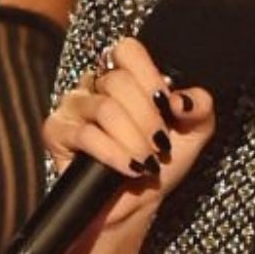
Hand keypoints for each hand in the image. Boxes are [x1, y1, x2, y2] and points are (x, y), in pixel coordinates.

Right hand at [40, 35, 221, 253]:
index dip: (150, 77)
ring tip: (146, 162)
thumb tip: (181, 99)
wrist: (136, 203)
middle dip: (147, 118)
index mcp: (125, 76)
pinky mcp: (56, 131)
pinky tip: (129, 168)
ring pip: (105, 108)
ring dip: (133, 139)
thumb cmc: (160, 161)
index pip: (128, 50)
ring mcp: (72, 106)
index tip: (167, 107)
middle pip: (119, 81)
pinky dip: (114, 154)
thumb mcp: (193, 132)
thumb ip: (199, 106)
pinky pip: (85, 134)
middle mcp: (95, 85)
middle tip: (160, 144)